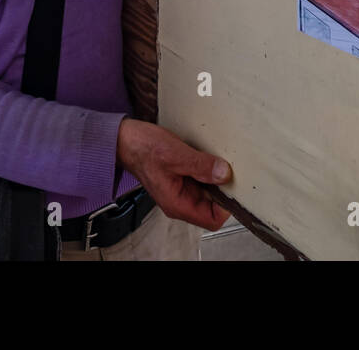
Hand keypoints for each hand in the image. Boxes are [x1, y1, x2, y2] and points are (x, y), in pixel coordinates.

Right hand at [116, 117, 231, 230]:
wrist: (125, 138)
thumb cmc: (142, 149)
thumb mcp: (175, 155)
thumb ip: (200, 165)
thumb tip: (224, 174)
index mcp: (177, 203)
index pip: (212, 219)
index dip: (226, 206)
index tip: (233, 186)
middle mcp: (180, 200)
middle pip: (213, 205)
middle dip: (223, 188)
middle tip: (228, 168)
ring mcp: (181, 189)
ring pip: (209, 190)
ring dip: (215, 176)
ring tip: (216, 159)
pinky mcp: (181, 177)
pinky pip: (201, 178)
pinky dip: (208, 168)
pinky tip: (207, 156)